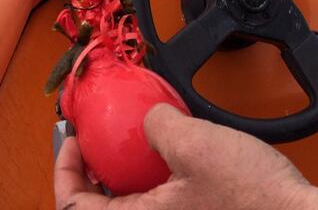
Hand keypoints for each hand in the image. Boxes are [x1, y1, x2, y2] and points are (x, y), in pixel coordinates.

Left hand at [54, 103, 313, 209]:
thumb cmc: (253, 199)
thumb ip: (158, 124)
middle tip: (97, 138)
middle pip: (102, 206)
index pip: (74, 207)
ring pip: (134, 204)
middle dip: (94, 169)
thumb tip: (149, 118)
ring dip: (126, 172)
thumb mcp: (193, 143)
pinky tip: (171, 153)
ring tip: (133, 140)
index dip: (64, 170)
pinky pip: (161, 203)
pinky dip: (154, 179)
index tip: (71, 140)